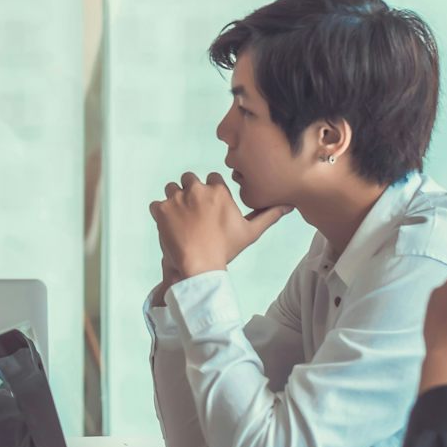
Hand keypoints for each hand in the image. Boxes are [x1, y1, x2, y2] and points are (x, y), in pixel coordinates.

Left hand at [149, 172, 287, 282]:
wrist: (199, 267)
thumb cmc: (226, 249)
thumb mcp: (251, 232)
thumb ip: (269, 215)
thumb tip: (289, 205)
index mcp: (218, 191)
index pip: (212, 179)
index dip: (210, 193)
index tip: (210, 209)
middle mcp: (197, 190)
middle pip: (190, 180)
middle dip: (191, 193)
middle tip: (194, 215)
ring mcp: (177, 198)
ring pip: (172, 189)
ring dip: (175, 201)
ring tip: (181, 221)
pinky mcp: (161, 209)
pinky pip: (157, 204)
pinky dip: (161, 214)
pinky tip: (170, 228)